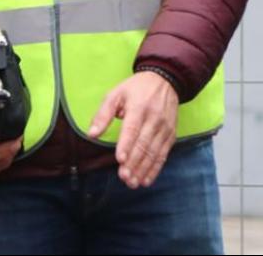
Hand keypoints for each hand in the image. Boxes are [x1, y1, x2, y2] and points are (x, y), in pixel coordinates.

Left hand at [88, 70, 178, 189]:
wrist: (165, 80)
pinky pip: (163, 154)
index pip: (132, 128)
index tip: (120, 159)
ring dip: (143, 169)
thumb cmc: (136, 89)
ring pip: (154, 152)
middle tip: (124, 177)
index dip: (126, 144)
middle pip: (144, 144)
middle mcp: (154, 118)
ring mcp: (165, 127)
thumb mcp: (116, 94)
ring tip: (132, 182)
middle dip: (134, 162)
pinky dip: (155, 169)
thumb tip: (92, 134)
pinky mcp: (171, 134)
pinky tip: (146, 180)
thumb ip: (103, 114)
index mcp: (139, 106)